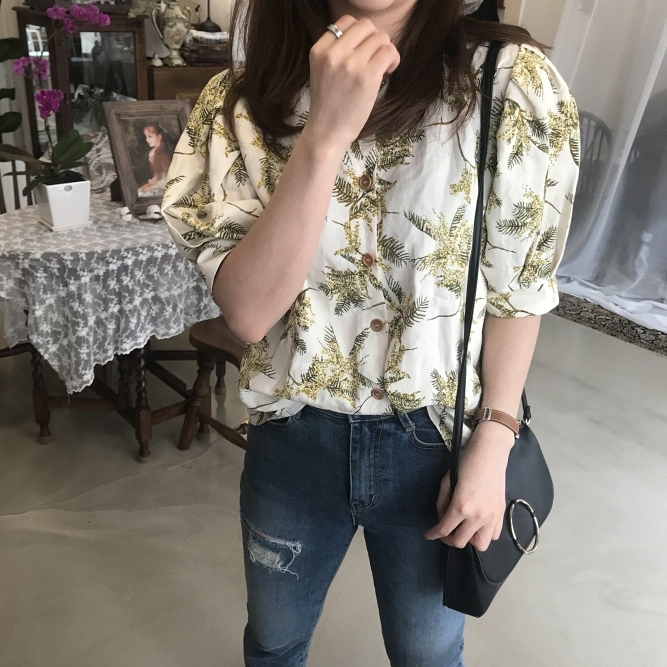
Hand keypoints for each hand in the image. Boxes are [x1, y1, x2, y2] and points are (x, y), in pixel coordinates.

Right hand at [304, 15, 399, 151]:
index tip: (362, 50)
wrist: (327, 132)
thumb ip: (337, 51)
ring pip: (380, 37)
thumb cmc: (329, 106)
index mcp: (319, 50)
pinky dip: (393, 59)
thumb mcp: (322, 71)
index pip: (346, 21)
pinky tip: (388, 72)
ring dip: (386, 50)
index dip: (360, 33)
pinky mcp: (367, 76)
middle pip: (366, 26)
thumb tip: (368, 36)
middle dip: (374, 40)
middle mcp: (333, 53)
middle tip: (375, 59)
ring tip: (382, 68)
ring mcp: (351, 64)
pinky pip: (389, 52)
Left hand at [424, 422, 513, 550]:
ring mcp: (492, 517)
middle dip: (448, 539)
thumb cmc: (466, 463)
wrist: (490, 454)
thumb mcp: (447, 481)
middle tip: (445, 531)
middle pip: (460, 542)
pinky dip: (484, 534)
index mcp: (461, 507)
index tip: (428, 535)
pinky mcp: (501, 514)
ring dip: (469, 540)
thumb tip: (442, 517)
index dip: (433, 534)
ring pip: (481, 545)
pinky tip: (478, 524)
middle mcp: (477, 517)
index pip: (444, 530)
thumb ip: (442, 502)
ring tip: (464, 529)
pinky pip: (494, 535)